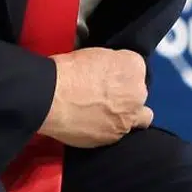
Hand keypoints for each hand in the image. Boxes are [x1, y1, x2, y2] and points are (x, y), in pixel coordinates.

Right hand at [38, 48, 152, 147]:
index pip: (136, 68)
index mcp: (134, 65)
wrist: (51, 98)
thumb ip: (114, 65)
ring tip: (108, 115)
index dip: (122, 74)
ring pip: (140, 117)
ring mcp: (129, 117)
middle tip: (106, 96)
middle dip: (127, 95)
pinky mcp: (115, 137)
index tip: (110, 78)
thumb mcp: (97, 54)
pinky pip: (120, 134)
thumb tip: (112, 74)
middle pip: (139, 93)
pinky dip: (111, 130)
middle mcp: (138, 92)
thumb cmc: (69, 71)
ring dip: (127, 115)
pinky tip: (96, 126)